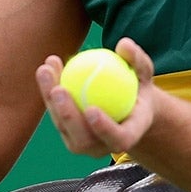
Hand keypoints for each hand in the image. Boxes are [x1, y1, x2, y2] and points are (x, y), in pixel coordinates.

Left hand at [37, 38, 157, 156]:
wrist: (127, 106)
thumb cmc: (139, 87)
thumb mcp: (144, 72)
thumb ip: (137, 60)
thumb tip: (124, 44)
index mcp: (129, 136)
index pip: (118, 139)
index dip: (104, 128)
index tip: (91, 109)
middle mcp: (104, 147)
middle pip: (83, 139)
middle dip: (68, 116)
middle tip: (59, 89)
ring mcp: (84, 144)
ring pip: (63, 127)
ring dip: (50, 99)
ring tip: (46, 70)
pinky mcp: (68, 134)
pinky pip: (56, 114)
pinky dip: (49, 91)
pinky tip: (48, 67)